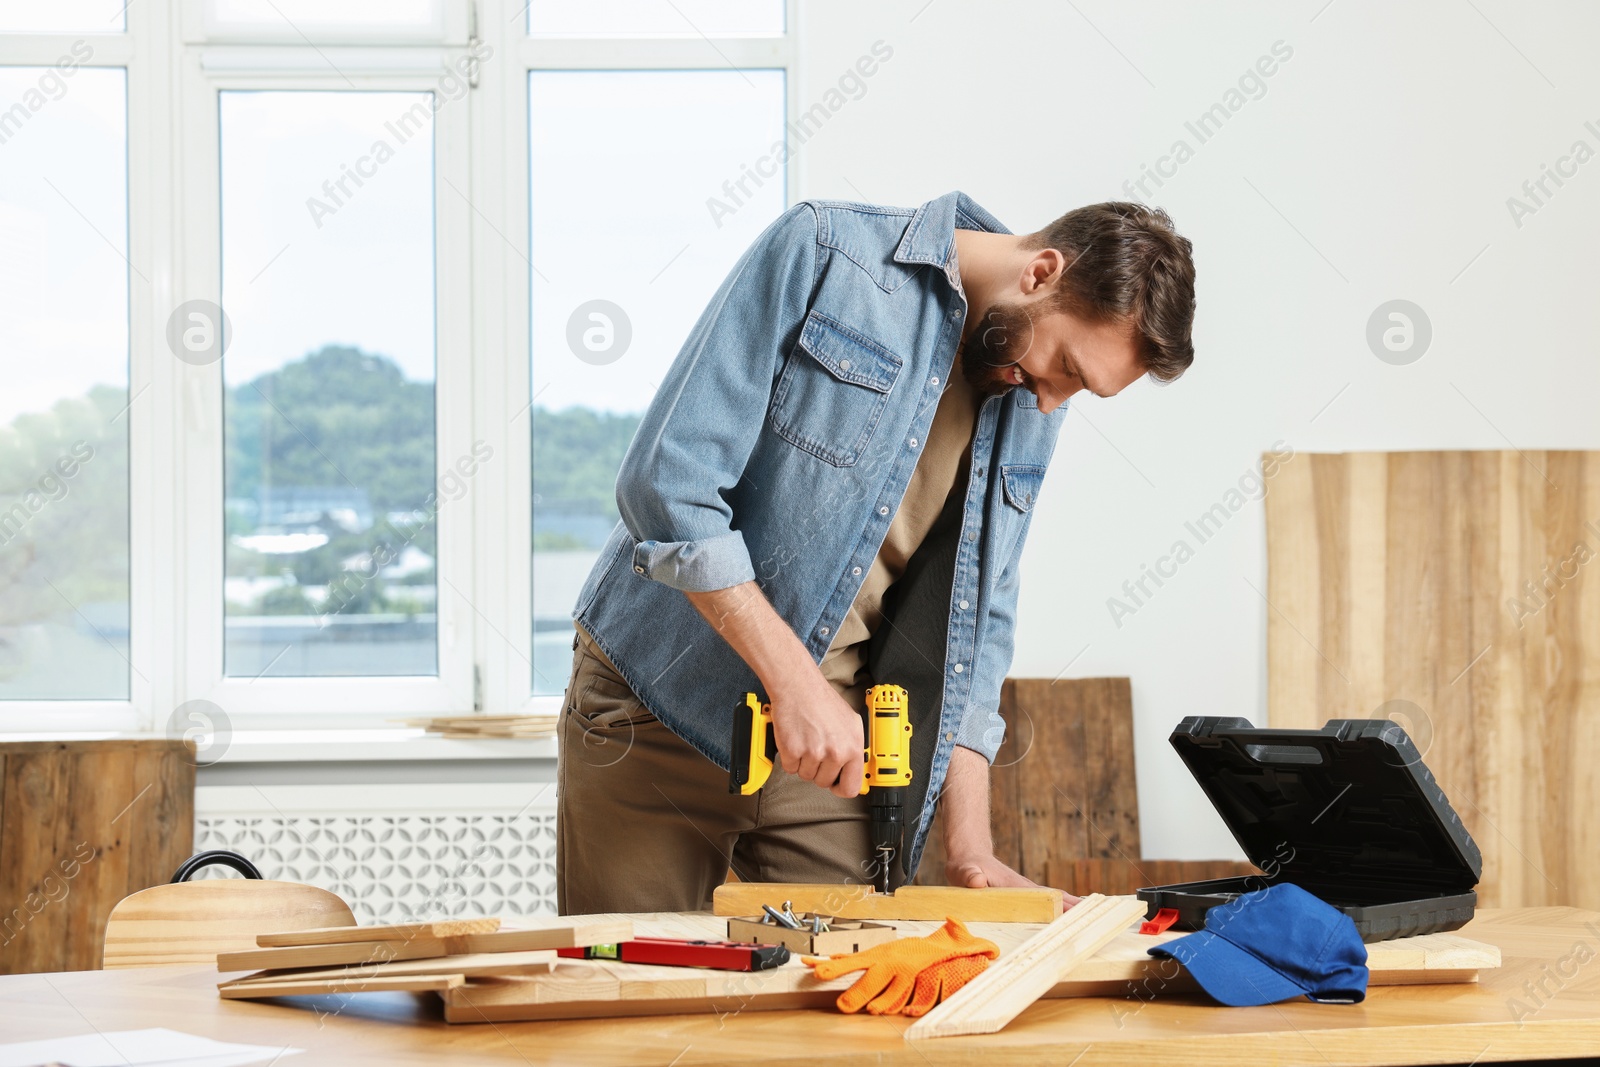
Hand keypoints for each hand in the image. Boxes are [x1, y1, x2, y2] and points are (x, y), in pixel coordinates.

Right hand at [767, 671, 863, 797]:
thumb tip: (853, 769)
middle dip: (818, 770)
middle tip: (816, 749)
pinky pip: (790, 768)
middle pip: (824, 782)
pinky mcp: (793, 751)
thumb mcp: (850, 723)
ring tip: (806, 740)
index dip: (840, 788)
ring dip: (803, 763)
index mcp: (853, 746)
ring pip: (806, 775)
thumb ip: (852, 748)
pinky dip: (789, 757)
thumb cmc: (822, 701)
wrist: (798, 686)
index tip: (835, 784)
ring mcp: (814, 752)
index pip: (851, 787)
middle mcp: (836, 752)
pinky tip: (795, 739)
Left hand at [947, 852, 1083, 910]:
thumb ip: (969, 876)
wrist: (968, 859)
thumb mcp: (963, 871)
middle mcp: (1027, 889)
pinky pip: (1045, 907)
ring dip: (1073, 911)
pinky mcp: (1022, 898)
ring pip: (1054, 903)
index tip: (1083, 911)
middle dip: (1078, 909)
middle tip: (1101, 919)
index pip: (1046, 897)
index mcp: (1018, 887)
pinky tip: (1068, 920)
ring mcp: (1027, 893)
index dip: (1064, 905)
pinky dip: (1060, 912)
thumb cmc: (965, 867)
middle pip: (1058, 899)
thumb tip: (976, 881)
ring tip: (1093, 922)